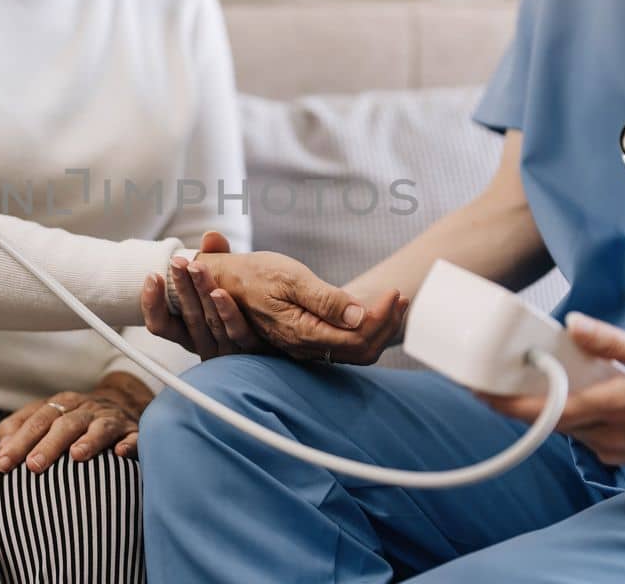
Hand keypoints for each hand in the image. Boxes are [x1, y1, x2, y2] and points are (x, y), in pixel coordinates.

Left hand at [0, 372, 152, 473]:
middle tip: (33, 466)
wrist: (123, 404)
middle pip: (64, 424)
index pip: (37, 420)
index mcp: (62, 405)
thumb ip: (20, 430)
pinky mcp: (133, 432)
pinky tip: (120, 453)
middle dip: (48, 444)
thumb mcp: (47, 418)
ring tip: (76, 456)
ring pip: (99, 427)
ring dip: (88, 440)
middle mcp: (85, 409)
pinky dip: (129, 443)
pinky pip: (134, 436)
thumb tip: (1, 450)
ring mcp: (111, 420)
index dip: (19, 441)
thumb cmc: (76, 419)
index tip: (3, 463)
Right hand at [139, 231, 258, 359]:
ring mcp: (228, 351)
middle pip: (188, 317)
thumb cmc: (246, 311)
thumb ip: (218, 261)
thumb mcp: (227, 285)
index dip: (152, 304)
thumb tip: (211, 236)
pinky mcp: (252, 352)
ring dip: (201, 293)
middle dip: (180, 288)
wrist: (283, 334)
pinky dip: (228, 313)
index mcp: (192, 333)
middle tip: (176, 263)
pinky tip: (221, 293)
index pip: (162, 325)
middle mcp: (207, 344)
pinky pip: (238, 333)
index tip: (152, 277)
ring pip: (210, 322)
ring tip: (196, 268)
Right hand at [157, 250, 407, 363]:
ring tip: (394, 301)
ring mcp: (306, 346)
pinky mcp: (305, 339)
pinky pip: (343, 345)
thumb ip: (325, 300)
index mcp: (304, 332)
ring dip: (378, 326)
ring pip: (354, 350)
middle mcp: (306, 346)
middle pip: (361, 350)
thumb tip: (359, 316)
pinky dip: (364, 328)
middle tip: (401, 297)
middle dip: (387, 325)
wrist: (223, 282)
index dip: (382, 319)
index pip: (357, 339)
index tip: (394, 293)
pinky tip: (370, 309)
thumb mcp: (290, 278)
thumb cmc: (254, 275)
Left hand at [480, 313, 624, 477]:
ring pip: (564, 425)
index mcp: (619, 407)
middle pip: (548, 418)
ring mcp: (614, 448)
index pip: (550, 411)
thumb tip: (573, 325)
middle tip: (492, 370)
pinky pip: (581, 430)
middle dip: (518, 397)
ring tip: (531, 371)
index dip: (510, 404)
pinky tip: (571, 387)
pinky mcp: (619, 452)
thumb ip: (614, 342)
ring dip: (544, 403)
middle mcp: (610, 435)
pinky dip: (568, 411)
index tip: (480, 391)